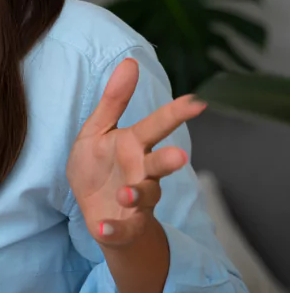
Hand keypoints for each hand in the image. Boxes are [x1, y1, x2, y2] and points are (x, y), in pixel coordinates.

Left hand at [66, 58, 206, 246]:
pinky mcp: (124, 224)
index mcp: (134, 145)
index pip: (157, 126)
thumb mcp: (97, 130)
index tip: (196, 102)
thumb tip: (130, 61)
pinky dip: (114, 231)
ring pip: (145, 197)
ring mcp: (135, 200)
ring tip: (124, 194)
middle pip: (160, 164)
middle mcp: (141, 171)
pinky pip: (123, 230)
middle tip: (179, 157)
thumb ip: (113, 100)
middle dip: (169, 161)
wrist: (94, 210)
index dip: (176, 114)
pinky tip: (102, 229)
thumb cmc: (98, 165)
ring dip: (136, 195)